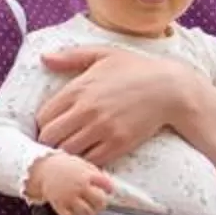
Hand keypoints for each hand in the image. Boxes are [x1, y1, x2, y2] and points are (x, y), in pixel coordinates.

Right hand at [27, 152, 116, 214]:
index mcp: (87, 175)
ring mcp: (69, 197)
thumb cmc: (66, 167)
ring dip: (92, 214)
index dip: (109, 189)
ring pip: (87, 212)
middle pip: (99, 201)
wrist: (45, 168)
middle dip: (102, 204)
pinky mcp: (60, 205)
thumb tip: (108, 185)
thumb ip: (95, 174)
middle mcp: (79, 187)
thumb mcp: (83, 164)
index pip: (105, 184)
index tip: (110, 191)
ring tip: (91, 212)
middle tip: (100, 204)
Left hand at [35, 43, 183, 163]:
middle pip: (50, 137)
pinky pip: (90, 160)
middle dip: (50, 141)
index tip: (53, 124)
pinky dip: (86, 160)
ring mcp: (103, 129)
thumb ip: (71, 56)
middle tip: (60, 140)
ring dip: (67, 152)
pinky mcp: (119, 143)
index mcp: (79, 89)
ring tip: (73, 148)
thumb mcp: (104, 54)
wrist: (171, 88)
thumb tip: (44, 58)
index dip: (44, 123)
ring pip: (67, 151)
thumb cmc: (137, 69)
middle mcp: (87, 110)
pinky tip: (91, 153)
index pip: (43, 117)